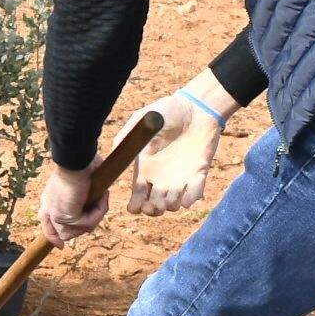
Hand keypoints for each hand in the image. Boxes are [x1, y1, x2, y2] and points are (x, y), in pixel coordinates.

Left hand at [38, 162, 109, 246]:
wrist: (77, 159)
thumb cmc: (81, 164)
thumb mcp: (81, 183)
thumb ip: (84, 196)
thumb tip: (98, 197)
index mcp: (48, 201)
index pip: (46, 226)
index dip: (54, 237)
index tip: (61, 245)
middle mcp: (48, 209)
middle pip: (64, 234)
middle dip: (82, 227)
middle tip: (97, 212)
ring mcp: (56, 215)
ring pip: (80, 230)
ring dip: (95, 217)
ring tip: (101, 200)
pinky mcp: (65, 217)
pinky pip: (88, 223)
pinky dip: (98, 211)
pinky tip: (101, 196)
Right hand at [126, 89, 222, 216]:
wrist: (195, 106)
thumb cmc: (166, 111)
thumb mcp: (141, 120)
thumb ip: (127, 136)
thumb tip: (115, 154)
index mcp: (145, 166)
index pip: (138, 193)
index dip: (135, 204)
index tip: (135, 208)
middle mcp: (161, 176)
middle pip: (154, 203)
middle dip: (152, 209)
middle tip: (153, 206)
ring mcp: (180, 176)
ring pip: (173, 203)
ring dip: (169, 206)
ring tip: (168, 202)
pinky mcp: (198, 172)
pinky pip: (194, 192)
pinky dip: (190, 199)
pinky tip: (186, 200)